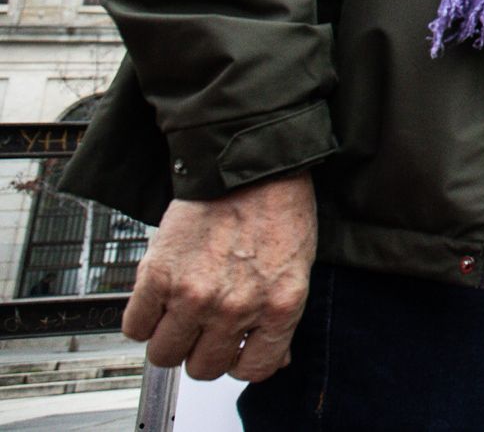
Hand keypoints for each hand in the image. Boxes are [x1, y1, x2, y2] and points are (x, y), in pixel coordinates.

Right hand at [122, 171, 316, 381]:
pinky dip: (142, 319)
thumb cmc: (280, 210)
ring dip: (169, 338)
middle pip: (202, 368)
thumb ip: (281, 319)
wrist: (250, 163)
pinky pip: (134, 327)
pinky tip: (158, 298)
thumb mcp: (298, 269)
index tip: (234, 347)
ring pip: (164, 355)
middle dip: (201, 350)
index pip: (254, 371)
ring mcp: (195, 295)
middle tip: (203, 325)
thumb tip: (275, 358)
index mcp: (280, 307)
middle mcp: (237, 308)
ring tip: (178, 311)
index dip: (240, 360)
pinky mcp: (159, 275)